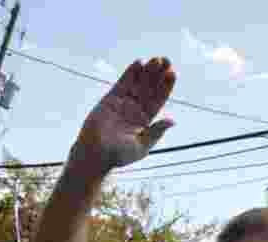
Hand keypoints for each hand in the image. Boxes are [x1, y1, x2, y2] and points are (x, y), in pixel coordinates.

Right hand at [73, 57, 175, 174]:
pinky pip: (122, 83)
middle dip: (158, 75)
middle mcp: (136, 110)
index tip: (172, 73)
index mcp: (146, 121)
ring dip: (146, 71)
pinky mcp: (110, 99)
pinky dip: (130, 73)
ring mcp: (123, 103)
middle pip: (150, 88)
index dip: (165, 87)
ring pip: (138, 84)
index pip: (159, 100)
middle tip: (166, 60)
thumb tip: (172, 120)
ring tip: (155, 59)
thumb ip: (156, 132)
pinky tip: (139, 63)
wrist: (95, 154)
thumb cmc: (119, 156)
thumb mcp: (141, 146)